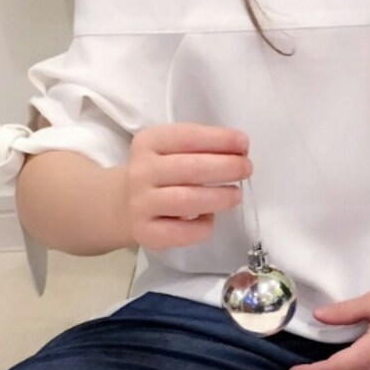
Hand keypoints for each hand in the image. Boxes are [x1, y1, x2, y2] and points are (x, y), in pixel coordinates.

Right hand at [123, 122, 251, 251]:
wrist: (123, 204)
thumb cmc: (159, 172)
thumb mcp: (169, 149)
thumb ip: (199, 147)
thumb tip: (239, 151)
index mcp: (148, 142)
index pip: (187, 136)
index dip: (219, 139)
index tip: (244, 143)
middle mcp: (141, 172)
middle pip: (190, 168)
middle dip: (226, 167)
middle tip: (246, 168)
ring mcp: (141, 204)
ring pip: (186, 200)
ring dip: (219, 197)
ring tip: (236, 195)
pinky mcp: (146, 232)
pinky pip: (182, 232)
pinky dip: (203, 226)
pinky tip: (209, 218)